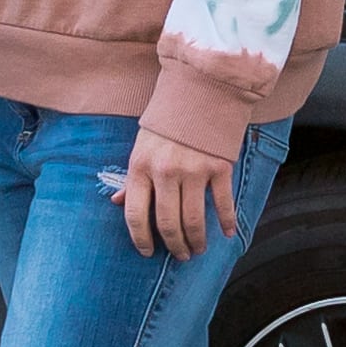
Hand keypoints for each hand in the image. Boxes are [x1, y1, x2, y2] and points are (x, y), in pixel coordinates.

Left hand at [116, 127, 236, 260]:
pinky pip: (222, 203)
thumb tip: (118, 203)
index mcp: (140, 166)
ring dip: (196, 240)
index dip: (140, 239)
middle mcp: (165, 171)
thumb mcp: (141, 145)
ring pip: (194, 219)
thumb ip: (132, 177)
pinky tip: (227, 233)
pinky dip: (226, 222)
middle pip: (167, 222)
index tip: (148, 252)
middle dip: (174, 245)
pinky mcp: (219, 167)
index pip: (135, 214)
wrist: (201, 91)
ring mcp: (193, 170)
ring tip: (198, 249)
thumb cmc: (168, 121)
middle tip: (181, 255)